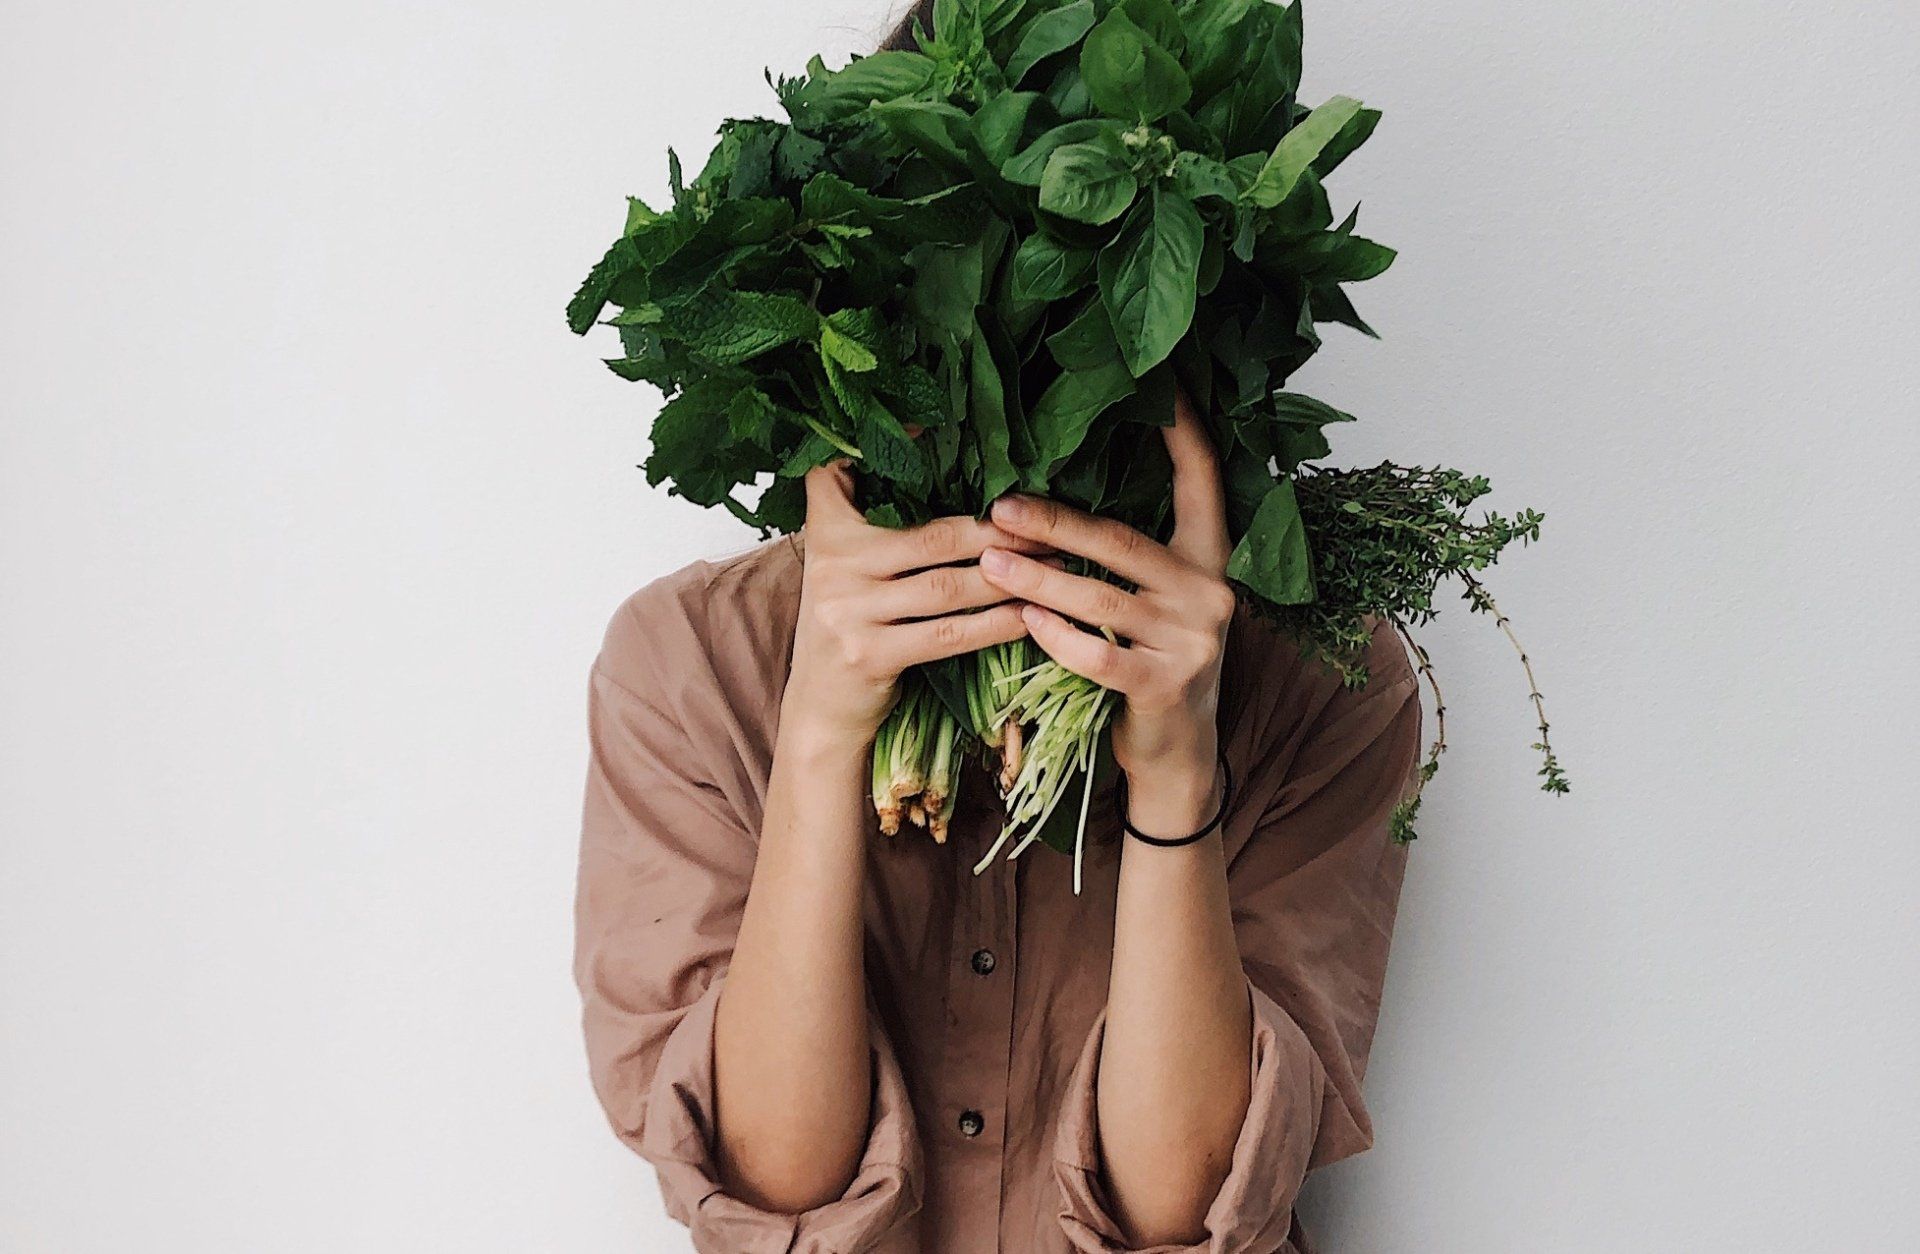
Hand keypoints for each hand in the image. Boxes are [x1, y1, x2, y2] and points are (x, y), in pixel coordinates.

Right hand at [783, 462, 1036, 750]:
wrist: (820, 708)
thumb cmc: (849, 624)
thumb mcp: (843, 565)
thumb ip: (870, 519)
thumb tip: (934, 462)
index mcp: (827, 531)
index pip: (844, 473)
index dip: (894, 448)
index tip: (939, 425)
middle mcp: (833, 565)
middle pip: (934, 537)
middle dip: (998, 531)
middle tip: (1048, 526)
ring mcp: (848, 611)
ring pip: (947, 586)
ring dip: (1008, 577)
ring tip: (1053, 568)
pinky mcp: (870, 655)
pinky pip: (948, 634)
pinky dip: (994, 625)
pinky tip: (1028, 616)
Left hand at [977, 394, 1233, 816]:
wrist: (1178, 754)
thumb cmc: (1150, 662)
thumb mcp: (1156, 602)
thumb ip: (1128, 556)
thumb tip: (1050, 499)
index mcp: (1208, 559)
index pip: (1201, 480)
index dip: (1183, 431)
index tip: (1162, 383)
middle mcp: (1209, 593)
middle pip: (1121, 541)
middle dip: (1054, 522)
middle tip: (997, 506)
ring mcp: (1192, 642)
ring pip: (1100, 599)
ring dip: (1036, 580)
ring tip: (987, 562)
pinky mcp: (1165, 686)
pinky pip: (1097, 656)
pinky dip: (1055, 638)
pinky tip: (1021, 622)